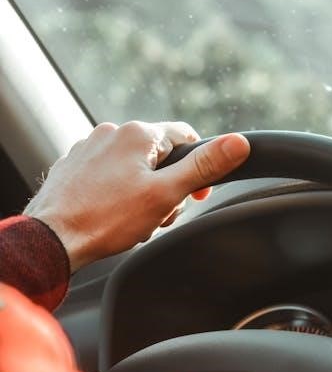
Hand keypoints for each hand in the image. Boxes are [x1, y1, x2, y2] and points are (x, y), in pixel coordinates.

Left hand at [24, 121, 249, 271]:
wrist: (52, 238)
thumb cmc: (108, 218)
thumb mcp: (167, 194)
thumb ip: (204, 166)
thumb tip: (239, 142)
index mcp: (138, 134)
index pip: (187, 137)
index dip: (200, 168)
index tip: (196, 195)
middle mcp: (112, 132)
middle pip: (161, 157)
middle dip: (168, 187)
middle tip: (159, 215)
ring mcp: (89, 148)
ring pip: (135, 168)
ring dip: (145, 193)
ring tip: (134, 219)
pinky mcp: (74, 166)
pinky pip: (110, 175)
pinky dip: (119, 194)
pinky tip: (113, 216)